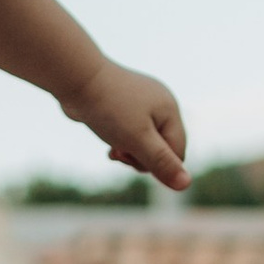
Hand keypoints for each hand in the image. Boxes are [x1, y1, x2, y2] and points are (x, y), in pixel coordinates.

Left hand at [62, 57, 188, 192]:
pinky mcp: (124, 105)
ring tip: (113, 150)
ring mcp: (142, 103)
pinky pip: (131, 133)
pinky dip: (122, 142)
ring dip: (130, 152)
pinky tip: (110, 146)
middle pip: (162, 148)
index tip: (133, 161)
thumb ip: (162, 163)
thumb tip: (186, 185)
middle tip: (120, 154)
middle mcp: (160, 104)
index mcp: (170, 110)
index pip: (178, 153)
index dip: (159, 166)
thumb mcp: (137, 141)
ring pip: (145, 142)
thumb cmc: (109, 109)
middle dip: (142, 158)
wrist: (76, 78)